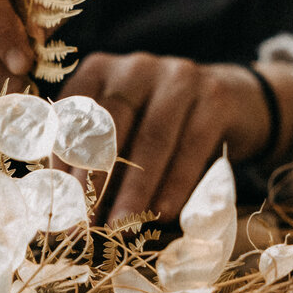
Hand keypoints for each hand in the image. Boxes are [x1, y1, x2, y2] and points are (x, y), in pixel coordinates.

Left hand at [59, 51, 292, 222]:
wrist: (235, 102)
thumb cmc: (161, 124)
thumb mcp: (124, 130)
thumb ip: (94, 156)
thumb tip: (64, 208)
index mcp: (100, 70)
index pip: (72, 114)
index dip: (62, 160)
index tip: (57, 202)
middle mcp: (135, 67)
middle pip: (110, 125)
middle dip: (94, 178)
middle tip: (84, 222)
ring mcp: (178, 77)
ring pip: (151, 138)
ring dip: (134, 189)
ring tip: (121, 226)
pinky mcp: (215, 98)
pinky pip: (191, 146)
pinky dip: (175, 184)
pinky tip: (162, 213)